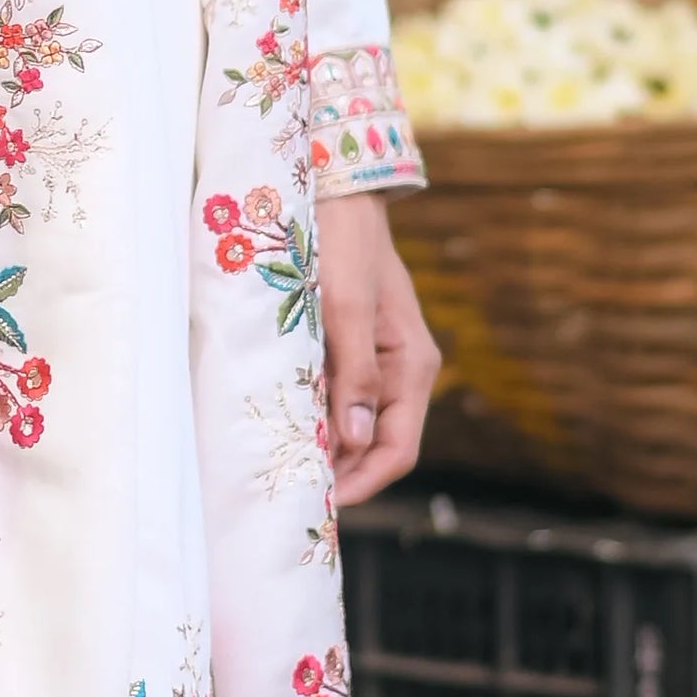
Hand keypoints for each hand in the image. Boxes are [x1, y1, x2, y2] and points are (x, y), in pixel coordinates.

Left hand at [318, 189, 437, 504]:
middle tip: (291, 491)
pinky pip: (341, 399)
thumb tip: (355, 440)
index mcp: (412, 365)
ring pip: (357, 426)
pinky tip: (287, 425)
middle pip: (378, 445)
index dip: (363, 482)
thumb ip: (353, 374)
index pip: (398, 449)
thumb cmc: (340, 242)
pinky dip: (318, 418)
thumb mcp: (344, 307)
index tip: (322, 503)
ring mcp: (380, 362)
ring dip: (326, 448)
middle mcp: (402, 371)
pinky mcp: (355, 350)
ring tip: (284, 465)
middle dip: (341, 471)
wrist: (335, 192)